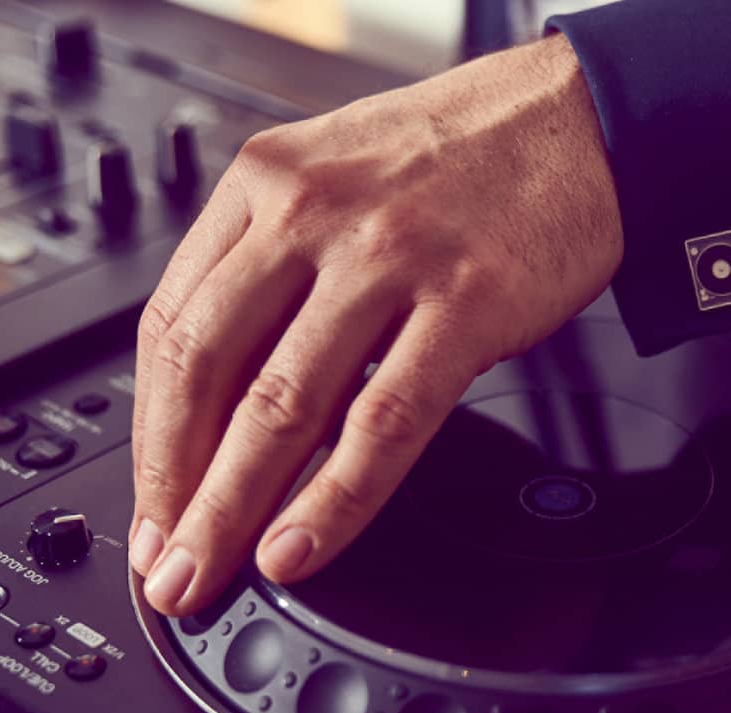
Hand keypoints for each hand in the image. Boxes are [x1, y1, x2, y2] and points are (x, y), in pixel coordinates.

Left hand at [128, 35, 622, 615]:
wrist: (580, 122)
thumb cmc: (467, 154)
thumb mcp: (340, 175)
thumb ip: (281, 261)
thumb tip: (242, 393)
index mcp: (268, 183)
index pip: (173, 322)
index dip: (150, 430)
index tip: (151, 498)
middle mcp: (314, 215)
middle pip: (206, 369)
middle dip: (173, 485)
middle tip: (162, 562)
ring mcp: (389, 260)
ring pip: (282, 404)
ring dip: (231, 508)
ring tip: (207, 573)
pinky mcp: (467, 304)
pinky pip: (385, 420)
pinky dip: (335, 498)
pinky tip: (301, 545)